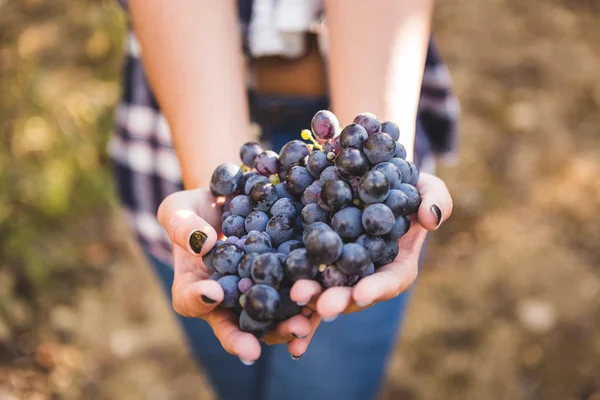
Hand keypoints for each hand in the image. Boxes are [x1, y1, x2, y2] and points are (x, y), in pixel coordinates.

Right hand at [157, 189, 319, 363]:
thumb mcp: (178, 210)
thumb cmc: (193, 211)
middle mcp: (225, 300)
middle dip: (244, 337)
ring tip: (299, 328)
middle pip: (232, 325)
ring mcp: (254, 293)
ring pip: (268, 318)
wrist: (228, 201)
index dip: (200, 299)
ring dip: (282, 327)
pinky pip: (294, 294)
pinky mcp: (282, 281)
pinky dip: (306, 302)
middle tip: (253, 349)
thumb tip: (203, 242)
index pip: (191, 300)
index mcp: (193, 288)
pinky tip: (320, 301)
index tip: (212, 292)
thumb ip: (182, 226)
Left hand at [290, 172, 452, 319]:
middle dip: (339, 301)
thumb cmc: (407, 185)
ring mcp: (338, 266)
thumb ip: (436, 201)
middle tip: (324, 306)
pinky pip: (303, 269)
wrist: (370, 175)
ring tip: (297, 295)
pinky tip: (276, 287)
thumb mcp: (428, 187)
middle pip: (353, 293)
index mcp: (397, 265)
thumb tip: (430, 218)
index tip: (364, 294)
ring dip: (312, 296)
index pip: (390, 282)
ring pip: (325, 287)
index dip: (378, 289)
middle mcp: (366, 272)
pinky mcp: (315, 254)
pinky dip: (290, 281)